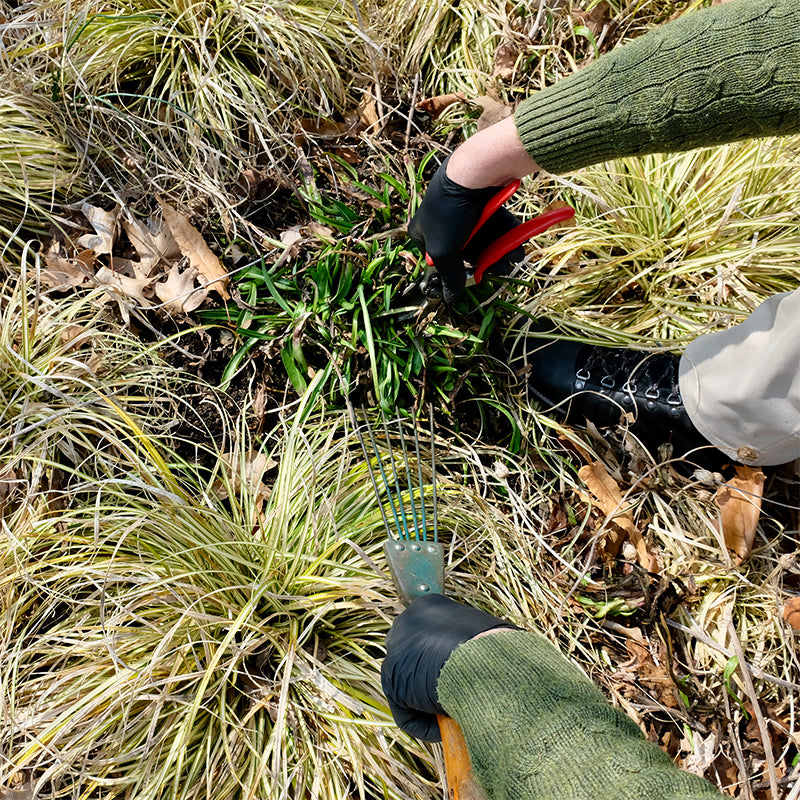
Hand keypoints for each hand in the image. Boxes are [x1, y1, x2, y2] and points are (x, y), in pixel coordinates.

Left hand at [381, 594, 516, 741]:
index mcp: (431, 605)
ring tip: (455, 713)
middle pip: (411, 655)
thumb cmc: (496, 650)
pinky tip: (447, 724)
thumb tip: (488, 664)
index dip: (441, 657)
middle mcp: (408, 620)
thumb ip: (474, 644)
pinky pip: (406, 711)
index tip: (459, 675)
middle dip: (427, 676)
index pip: (428, 634)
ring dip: (428, 702)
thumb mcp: (488, 637)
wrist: (485, 664)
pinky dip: (424, 723)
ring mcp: (397, 649)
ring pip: (408, 684)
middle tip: (452, 694)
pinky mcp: (392, 680)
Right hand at [408, 156, 523, 303]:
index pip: (443, 262)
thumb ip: (449, 277)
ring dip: (502, 250)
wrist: (473, 173)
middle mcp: (443, 224)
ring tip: (516, 255)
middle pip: (469, 252)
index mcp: (424, 235)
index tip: (478, 275)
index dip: (462, 271)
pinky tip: (518, 241)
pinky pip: (496, 224)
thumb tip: (449, 300)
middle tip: (504, 267)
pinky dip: (507, 234)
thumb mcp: (445, 252)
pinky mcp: (483, 203)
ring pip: (486, 239)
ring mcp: (464, 213)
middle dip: (489, 261)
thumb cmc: (449, 213)